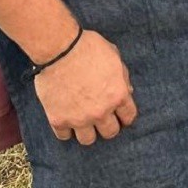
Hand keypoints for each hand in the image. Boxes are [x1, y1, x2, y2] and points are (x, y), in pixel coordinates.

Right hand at [34, 30, 137, 145]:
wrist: (59, 49)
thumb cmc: (88, 47)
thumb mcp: (114, 56)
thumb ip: (122, 77)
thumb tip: (127, 91)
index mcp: (118, 95)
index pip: (129, 117)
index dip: (125, 116)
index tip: (120, 115)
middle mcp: (101, 111)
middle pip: (110, 132)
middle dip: (108, 125)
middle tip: (102, 118)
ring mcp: (79, 119)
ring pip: (88, 140)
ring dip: (87, 131)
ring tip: (83, 121)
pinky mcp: (59, 120)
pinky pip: (64, 136)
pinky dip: (66, 129)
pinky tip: (66, 119)